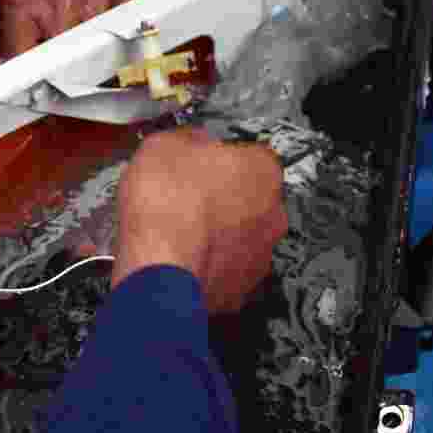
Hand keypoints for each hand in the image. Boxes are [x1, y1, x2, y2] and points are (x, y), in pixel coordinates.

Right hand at [113, 127, 287, 313]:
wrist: (158, 268)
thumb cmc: (165, 199)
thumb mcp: (163, 145)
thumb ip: (190, 140)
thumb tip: (196, 143)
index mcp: (263, 170)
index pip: (250, 155)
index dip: (220, 160)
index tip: (196, 166)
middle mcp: (275, 213)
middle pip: (251, 198)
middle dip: (225, 199)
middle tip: (188, 201)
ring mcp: (262, 256)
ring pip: (242, 237)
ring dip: (219, 234)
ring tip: (181, 236)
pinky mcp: (243, 292)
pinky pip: (226, 270)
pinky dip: (208, 266)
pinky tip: (181, 262)